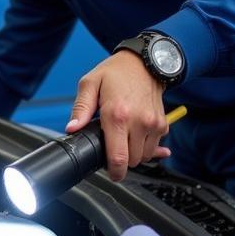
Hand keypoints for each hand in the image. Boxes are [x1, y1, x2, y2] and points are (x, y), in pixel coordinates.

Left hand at [66, 52, 169, 180]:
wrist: (145, 61)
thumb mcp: (90, 84)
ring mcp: (153, 124)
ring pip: (144, 156)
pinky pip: (155, 146)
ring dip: (134, 153)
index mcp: (116, 115)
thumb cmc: (116, 72)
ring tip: (125, 136)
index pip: (118, 157)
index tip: (111, 173)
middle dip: (122, 159)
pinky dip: (146, 145)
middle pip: (132, 161)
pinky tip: (137, 134)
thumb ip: (81, 109)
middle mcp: (138, 122)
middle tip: (113, 145)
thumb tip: (72, 129)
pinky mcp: (162, 124)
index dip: (114, 172)